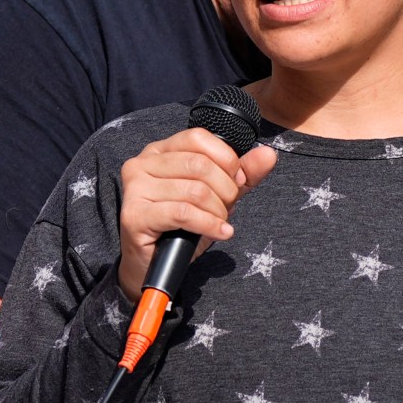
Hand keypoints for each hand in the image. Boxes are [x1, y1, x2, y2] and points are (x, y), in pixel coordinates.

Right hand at [114, 128, 276, 301]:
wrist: (155, 264)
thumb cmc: (182, 226)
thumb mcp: (218, 195)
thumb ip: (242, 174)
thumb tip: (268, 155)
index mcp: (159, 151)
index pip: (198, 138)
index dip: (226, 159)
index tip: (237, 182)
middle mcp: (142, 164)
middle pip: (199, 164)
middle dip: (225, 189)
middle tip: (228, 207)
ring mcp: (135, 188)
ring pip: (194, 190)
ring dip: (218, 211)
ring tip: (220, 223)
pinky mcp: (135, 215)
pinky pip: (184, 213)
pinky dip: (209, 224)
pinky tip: (220, 233)